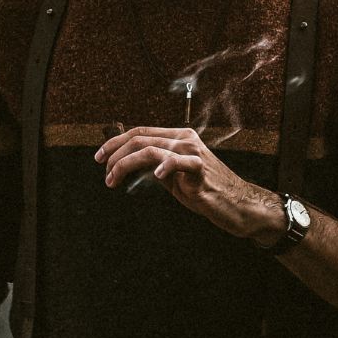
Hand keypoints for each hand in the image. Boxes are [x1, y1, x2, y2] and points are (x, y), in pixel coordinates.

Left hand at [95, 125, 272, 238]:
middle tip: (103, 172)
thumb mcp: (174, 176)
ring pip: (149, 148)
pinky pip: (177, 162)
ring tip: (113, 180)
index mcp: (177, 137)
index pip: (140, 132)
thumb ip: (155, 166)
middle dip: (114, 153)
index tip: (100, 157)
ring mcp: (192, 152)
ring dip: (124, 164)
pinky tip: (155, 176)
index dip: (115, 143)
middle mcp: (184, 139)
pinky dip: (162, 167)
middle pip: (139, 137)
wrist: (237, 205)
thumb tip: (127, 163)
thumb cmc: (206, 191)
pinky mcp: (200, 169)